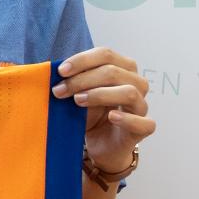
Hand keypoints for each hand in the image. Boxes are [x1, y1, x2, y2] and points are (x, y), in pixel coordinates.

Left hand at [51, 46, 154, 172]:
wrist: (100, 144)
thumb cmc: (92, 114)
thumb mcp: (79, 94)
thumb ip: (73, 81)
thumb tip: (54, 72)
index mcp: (122, 68)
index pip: (106, 54)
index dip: (82, 60)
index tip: (61, 71)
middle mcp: (136, 83)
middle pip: (113, 72)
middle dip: (82, 79)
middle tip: (60, 90)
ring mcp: (142, 106)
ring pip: (128, 92)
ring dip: (99, 94)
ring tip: (78, 101)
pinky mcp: (144, 127)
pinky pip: (142, 122)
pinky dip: (126, 118)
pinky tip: (111, 117)